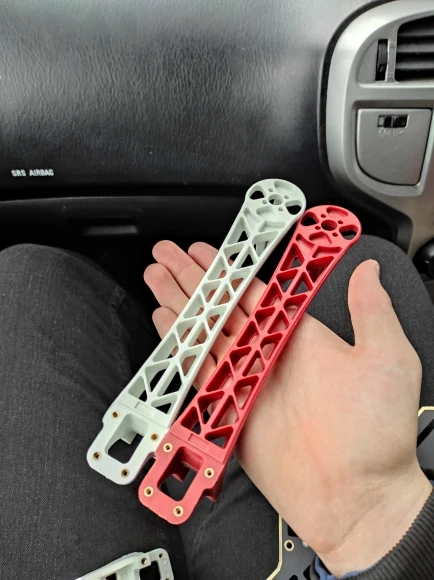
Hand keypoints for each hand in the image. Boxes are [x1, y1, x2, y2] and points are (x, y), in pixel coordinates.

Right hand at [144, 240, 430, 576]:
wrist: (357, 498)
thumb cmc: (379, 435)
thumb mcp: (387, 359)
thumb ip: (373, 310)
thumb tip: (369, 270)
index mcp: (300, 337)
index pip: (253, 292)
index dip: (225, 269)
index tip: (203, 250)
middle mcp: (269, 355)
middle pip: (221, 307)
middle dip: (192, 279)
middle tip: (166, 255)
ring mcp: (246, 382)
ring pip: (203, 333)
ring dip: (179, 305)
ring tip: (156, 279)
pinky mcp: (229, 410)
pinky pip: (197, 373)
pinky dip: (179, 348)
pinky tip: (165, 325)